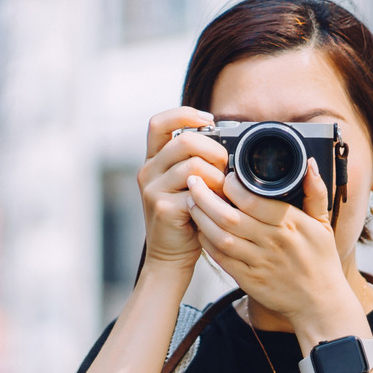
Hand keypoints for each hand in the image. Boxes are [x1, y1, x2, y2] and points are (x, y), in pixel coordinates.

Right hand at [137, 107, 228, 271]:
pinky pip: (196, 190)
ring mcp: (152, 189)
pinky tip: (215, 206)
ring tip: (221, 192)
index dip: (185, 114)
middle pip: (184, 140)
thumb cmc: (185, 220)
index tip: (208, 120)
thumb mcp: (187, 185)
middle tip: (224, 168)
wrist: (170, 257)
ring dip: (216, 176)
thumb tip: (223, 141)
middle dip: (213, 151)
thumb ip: (195, 161)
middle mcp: (148, 171)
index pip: (159, 123)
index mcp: (153, 161)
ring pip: (193, 164)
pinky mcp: (163, 207)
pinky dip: (213, 196)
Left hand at [186, 157, 363, 331]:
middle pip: (229, 216)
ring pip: (220, 236)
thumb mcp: (324, 225)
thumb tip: (310, 164)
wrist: (319, 305)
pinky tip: (199, 229)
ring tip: (191, 201)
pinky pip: (221, 258)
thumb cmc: (320, 262)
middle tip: (193, 181)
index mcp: (291, 224)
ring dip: (201, 217)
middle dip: (205, 196)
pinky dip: (206, 242)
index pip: (253, 200)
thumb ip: (316, 193)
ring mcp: (259, 263)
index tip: (224, 176)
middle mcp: (273, 242)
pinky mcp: (248, 280)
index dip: (232, 185)